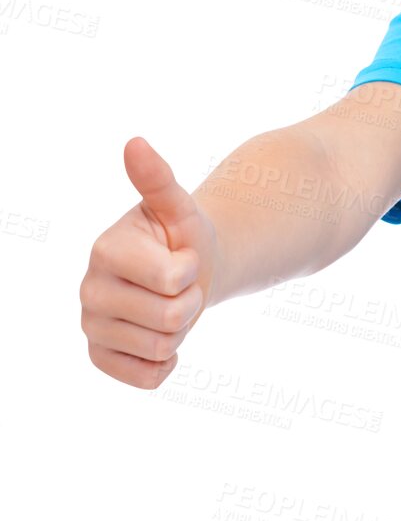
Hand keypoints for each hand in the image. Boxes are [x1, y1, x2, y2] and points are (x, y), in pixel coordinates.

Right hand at [80, 136, 221, 388]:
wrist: (186, 273)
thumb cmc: (183, 237)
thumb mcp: (179, 208)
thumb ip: (158, 180)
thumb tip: (135, 143)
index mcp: (104, 250)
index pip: (173, 278)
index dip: (191, 269)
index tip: (181, 256)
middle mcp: (88, 290)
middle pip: (170, 317)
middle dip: (190, 300)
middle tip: (179, 285)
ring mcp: (91, 327)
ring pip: (162, 348)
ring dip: (180, 330)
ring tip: (168, 304)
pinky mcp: (101, 358)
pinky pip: (148, 377)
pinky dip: (166, 361)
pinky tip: (160, 337)